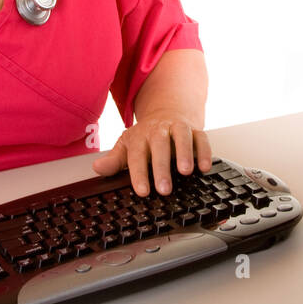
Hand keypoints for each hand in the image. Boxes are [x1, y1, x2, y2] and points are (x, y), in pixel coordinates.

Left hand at [91, 110, 212, 195]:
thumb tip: (97, 168)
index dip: (139, 174)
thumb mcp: (128, 146)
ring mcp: (178, 128)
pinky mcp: (195, 130)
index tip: (143, 191)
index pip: (137, 156)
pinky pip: (201, 138)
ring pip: (181, 137)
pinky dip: (205, 151)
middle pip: (159, 146)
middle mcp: (159, 131)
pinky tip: (205, 166)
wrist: (167, 112)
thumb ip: (114, 160)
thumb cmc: (146, 136)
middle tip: (164, 189)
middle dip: (162, 167)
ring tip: (185, 172)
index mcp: (140, 137)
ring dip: (184, 154)